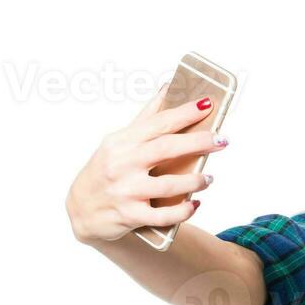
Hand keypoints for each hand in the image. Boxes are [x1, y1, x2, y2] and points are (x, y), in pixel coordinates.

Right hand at [65, 80, 223, 244]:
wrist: (81, 209)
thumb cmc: (105, 170)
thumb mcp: (119, 142)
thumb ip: (145, 119)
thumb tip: (167, 88)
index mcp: (122, 142)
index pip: (158, 123)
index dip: (184, 113)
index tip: (207, 104)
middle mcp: (122, 164)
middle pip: (166, 148)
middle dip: (198, 142)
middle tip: (222, 140)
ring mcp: (126, 191)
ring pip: (169, 184)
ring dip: (195, 181)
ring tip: (209, 178)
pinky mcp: (130, 215)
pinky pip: (164, 215)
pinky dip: (183, 211)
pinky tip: (195, 204)